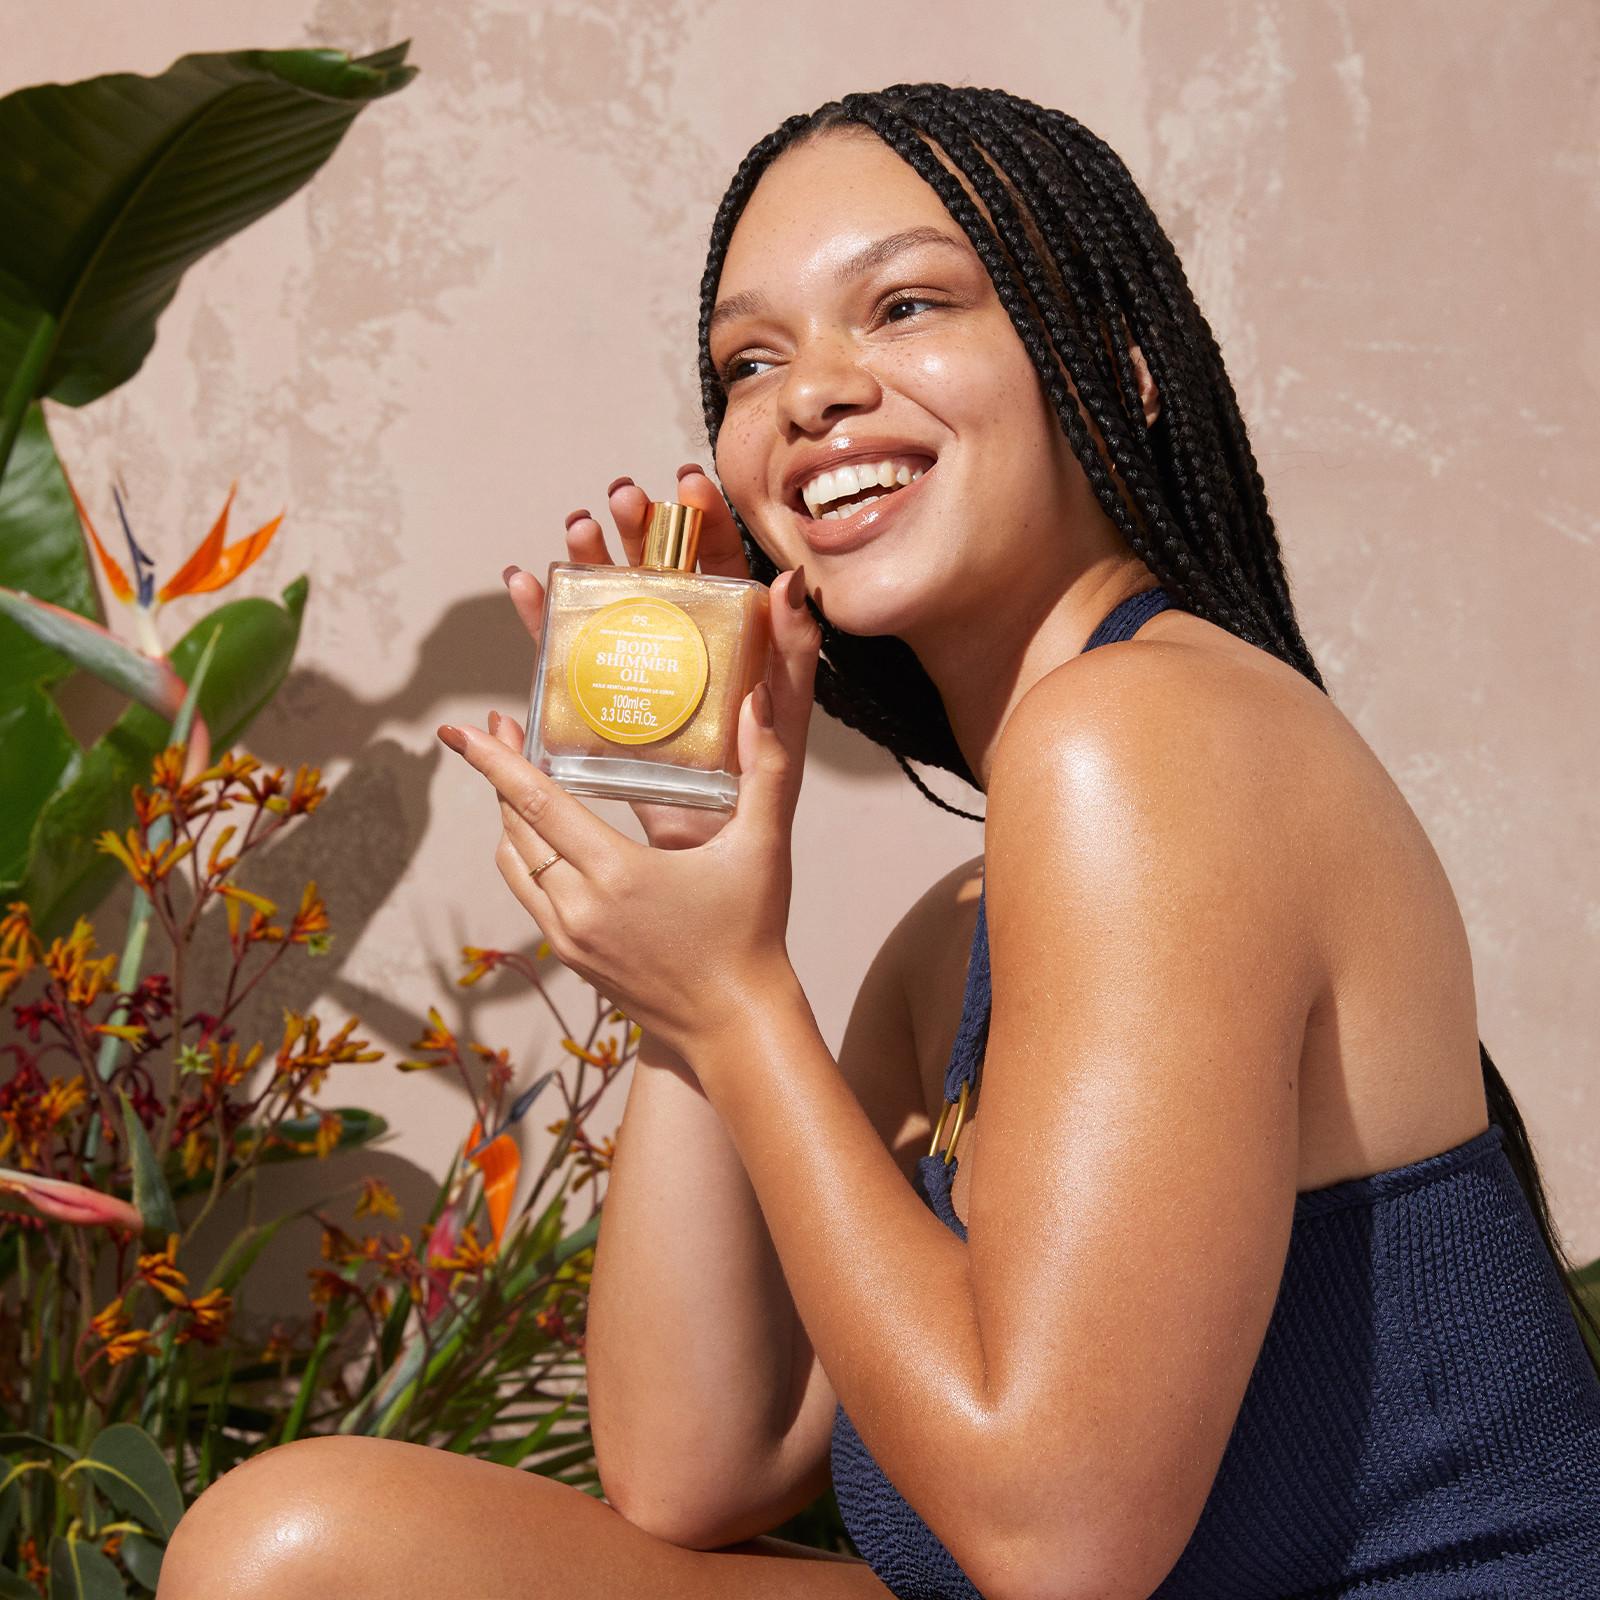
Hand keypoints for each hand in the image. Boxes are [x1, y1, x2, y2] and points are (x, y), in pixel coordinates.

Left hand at [442, 560, 821, 1065]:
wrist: (734, 1025)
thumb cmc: (752, 936)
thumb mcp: (763, 847)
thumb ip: (767, 771)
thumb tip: (760, 704)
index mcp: (617, 874)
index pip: (537, 804)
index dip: (495, 762)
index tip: (462, 730)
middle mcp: (579, 907)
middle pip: (515, 828)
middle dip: (499, 775)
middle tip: (501, 730)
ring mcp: (569, 937)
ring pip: (514, 864)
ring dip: (508, 818)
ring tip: (517, 777)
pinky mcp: (570, 957)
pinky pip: (528, 895)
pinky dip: (525, 856)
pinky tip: (543, 837)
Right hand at [502, 463, 755, 850]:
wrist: (709, 869)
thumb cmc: (757, 802)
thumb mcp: (785, 727)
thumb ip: (793, 660)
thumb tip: (790, 585)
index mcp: (736, 649)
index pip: (721, 572)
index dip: (705, 525)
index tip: (686, 484)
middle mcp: (686, 653)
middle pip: (661, 577)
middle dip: (640, 532)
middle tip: (620, 499)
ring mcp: (641, 679)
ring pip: (613, 606)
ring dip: (591, 562)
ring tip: (575, 528)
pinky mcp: (602, 712)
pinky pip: (568, 656)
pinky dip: (544, 620)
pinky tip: (526, 585)